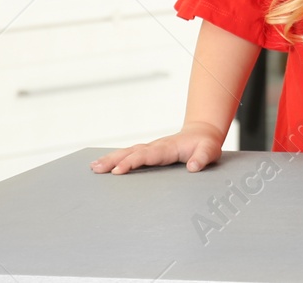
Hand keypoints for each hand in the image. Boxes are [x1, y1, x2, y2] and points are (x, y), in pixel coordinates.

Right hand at [89, 121, 225, 174]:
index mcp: (167, 148)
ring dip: (110, 159)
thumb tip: (194, 167)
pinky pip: (130, 154)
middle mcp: (155, 146)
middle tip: (96, 169)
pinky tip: (103, 164)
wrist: (203, 133)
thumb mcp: (209, 150)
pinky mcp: (148, 152)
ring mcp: (150, 148)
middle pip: (132, 152)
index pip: (146, 155)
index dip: (132, 162)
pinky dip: (115, 158)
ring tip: (93, 167)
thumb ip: (202, 158)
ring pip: (128, 152)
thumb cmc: (205, 144)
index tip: (118, 170)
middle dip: (114, 160)